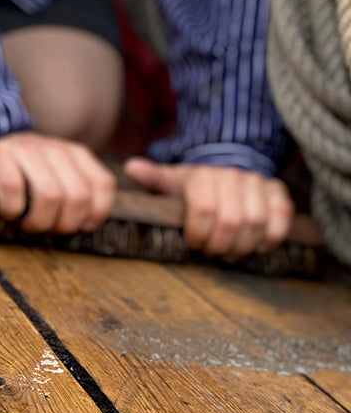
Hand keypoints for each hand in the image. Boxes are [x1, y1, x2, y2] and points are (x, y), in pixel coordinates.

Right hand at [0, 132, 116, 233]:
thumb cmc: (22, 174)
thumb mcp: (55, 175)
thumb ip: (74, 192)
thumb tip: (87, 225)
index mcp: (75, 153)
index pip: (103, 184)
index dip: (96, 213)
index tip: (82, 227)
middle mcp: (54, 149)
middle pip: (77, 197)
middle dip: (64, 224)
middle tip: (49, 229)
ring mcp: (27, 150)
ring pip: (49, 196)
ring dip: (39, 222)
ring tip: (28, 225)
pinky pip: (13, 189)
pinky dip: (12, 210)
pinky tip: (9, 214)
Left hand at [123, 157, 293, 259]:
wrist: (227, 160)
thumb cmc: (192, 181)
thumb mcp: (170, 179)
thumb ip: (152, 177)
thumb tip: (130, 167)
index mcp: (202, 176)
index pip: (205, 210)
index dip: (199, 234)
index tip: (193, 243)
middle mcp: (232, 176)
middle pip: (231, 221)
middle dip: (220, 245)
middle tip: (212, 252)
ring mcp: (257, 182)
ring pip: (256, 222)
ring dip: (243, 245)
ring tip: (230, 252)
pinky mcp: (277, 191)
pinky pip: (281, 217)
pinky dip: (271, 237)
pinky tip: (256, 246)